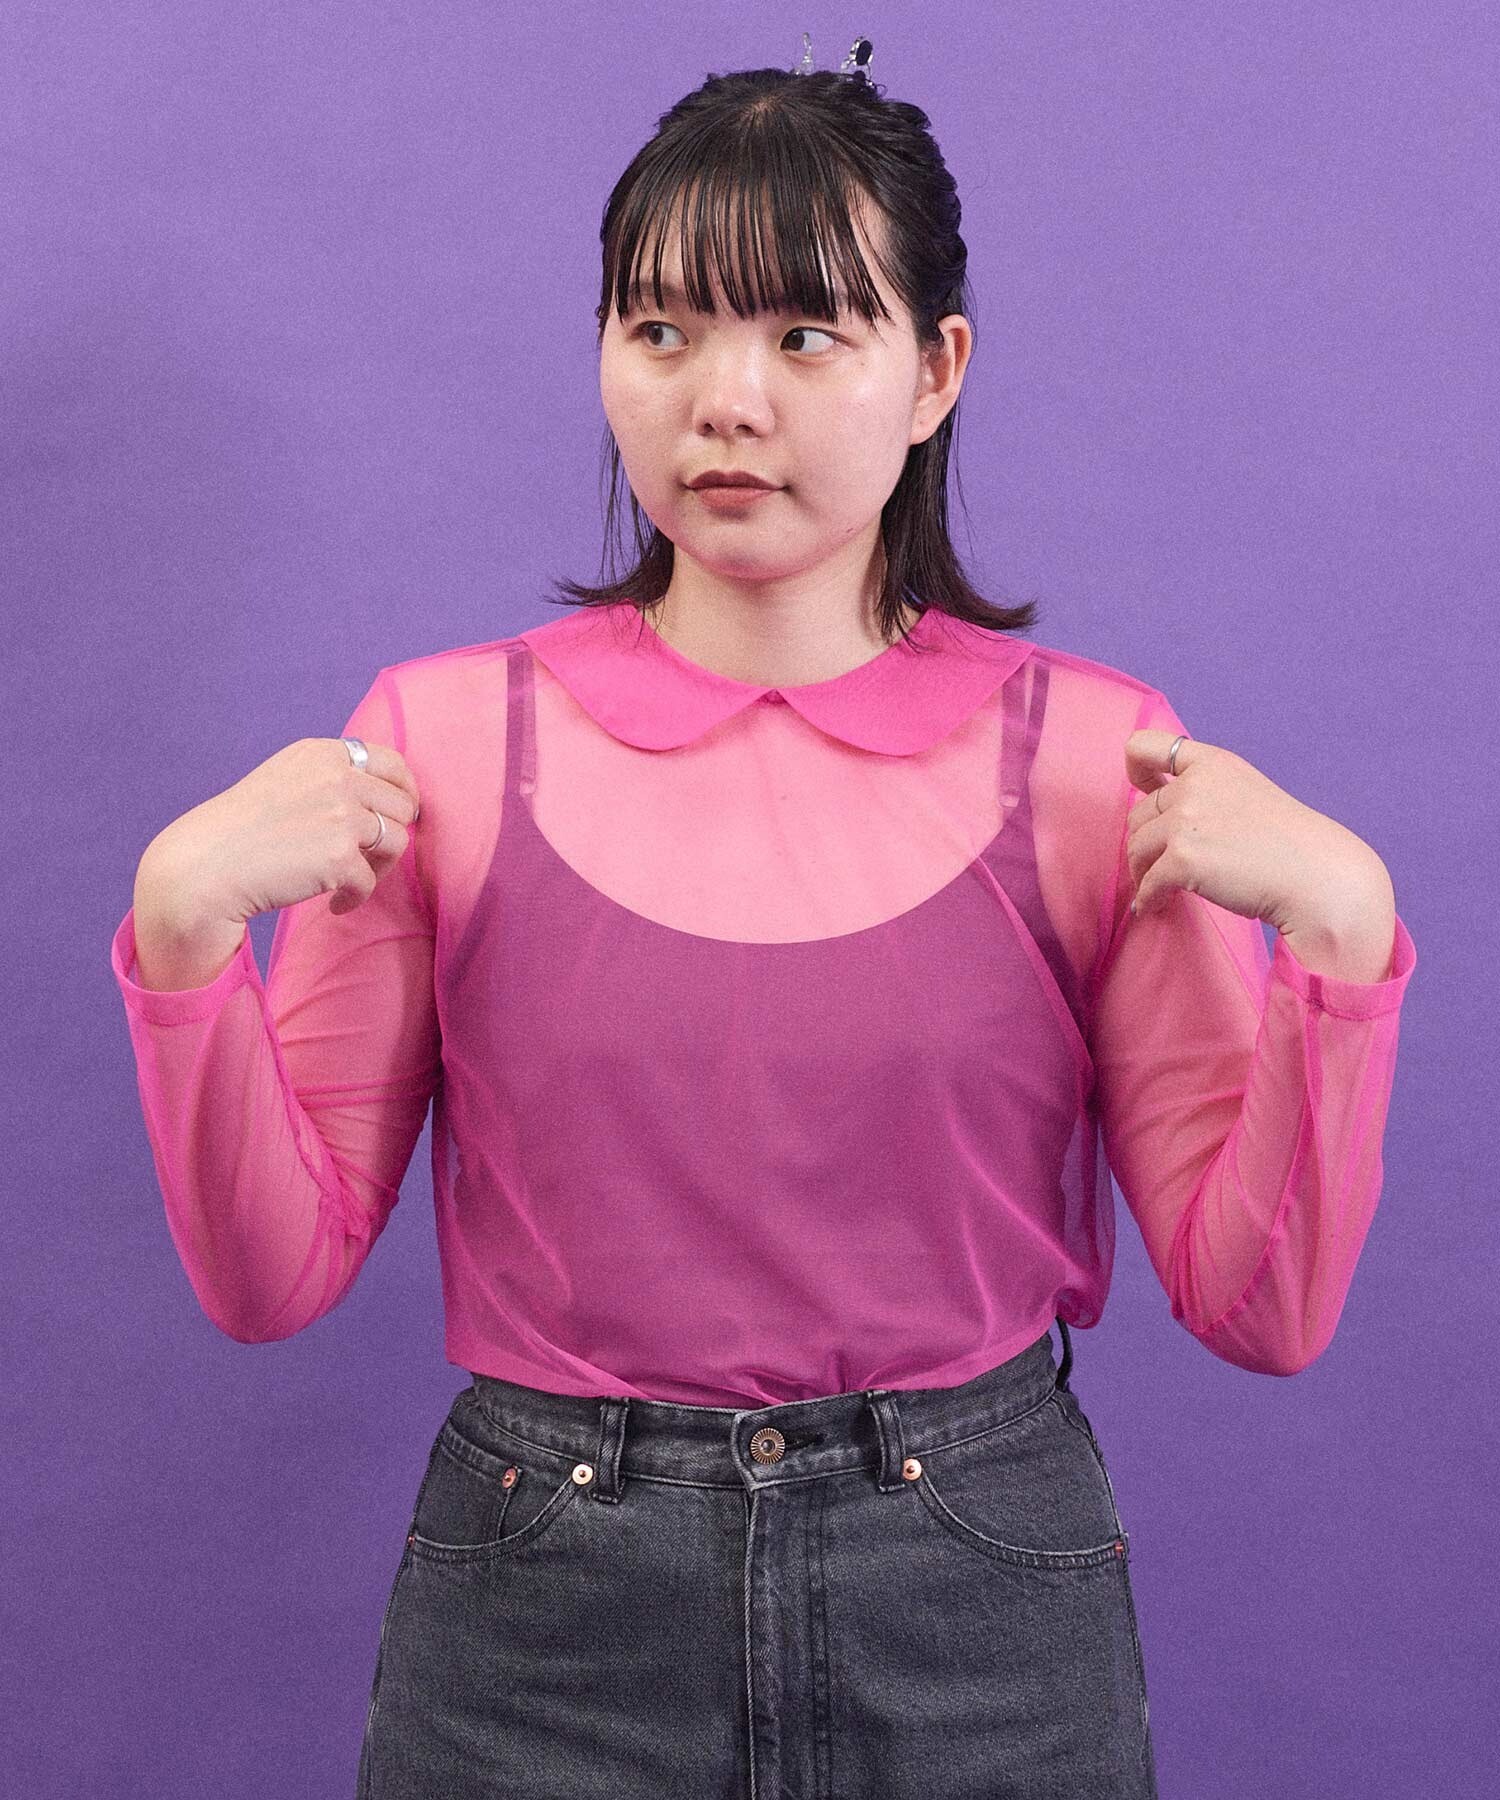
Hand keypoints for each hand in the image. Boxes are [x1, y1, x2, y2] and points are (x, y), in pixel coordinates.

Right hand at [141, 736, 422, 928]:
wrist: (205, 867)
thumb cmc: (241, 831)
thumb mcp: (287, 781)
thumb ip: (332, 780)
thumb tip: (389, 797)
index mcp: (322, 754)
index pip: (392, 763)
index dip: (406, 791)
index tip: (401, 814)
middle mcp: (337, 777)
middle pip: (403, 805)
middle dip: (391, 834)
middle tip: (369, 859)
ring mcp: (341, 815)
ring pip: (397, 841)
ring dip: (379, 868)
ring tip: (349, 883)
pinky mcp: (341, 856)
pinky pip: (371, 882)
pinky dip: (355, 898)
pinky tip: (334, 904)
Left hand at [1123, 729, 1391, 942]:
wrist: (1318, 877)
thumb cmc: (1289, 845)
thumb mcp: (1247, 795)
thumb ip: (1207, 795)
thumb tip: (1161, 816)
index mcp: (1212, 765)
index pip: (1145, 746)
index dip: (1136, 770)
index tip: (1143, 790)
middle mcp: (1195, 786)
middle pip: (1138, 814)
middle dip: (1143, 842)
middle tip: (1156, 866)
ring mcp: (1186, 822)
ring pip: (1136, 849)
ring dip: (1141, 873)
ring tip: (1156, 890)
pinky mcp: (1183, 860)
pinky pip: (1147, 884)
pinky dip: (1148, 899)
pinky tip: (1155, 907)